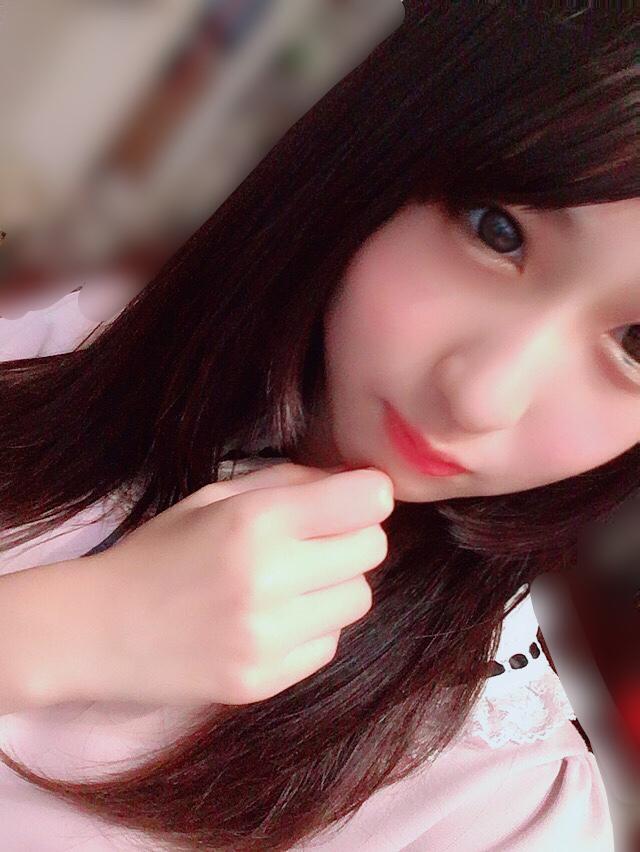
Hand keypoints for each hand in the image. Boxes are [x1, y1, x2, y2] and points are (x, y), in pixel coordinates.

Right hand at [81, 462, 393, 705]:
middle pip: (372, 549)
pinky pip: (330, 644)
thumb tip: (356, 485)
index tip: (352, 498)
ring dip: (336, 585)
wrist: (100, 629)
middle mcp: (269, 579)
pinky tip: (274, 620)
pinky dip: (314, 627)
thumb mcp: (216, 495)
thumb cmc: (159, 550)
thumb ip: (290, 482)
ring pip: (358, 599)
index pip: (366, 501)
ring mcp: (269, 638)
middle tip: (315, 540)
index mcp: (255, 521)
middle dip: (352, 537)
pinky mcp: (265, 682)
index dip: (366, 494)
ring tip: (293, 583)